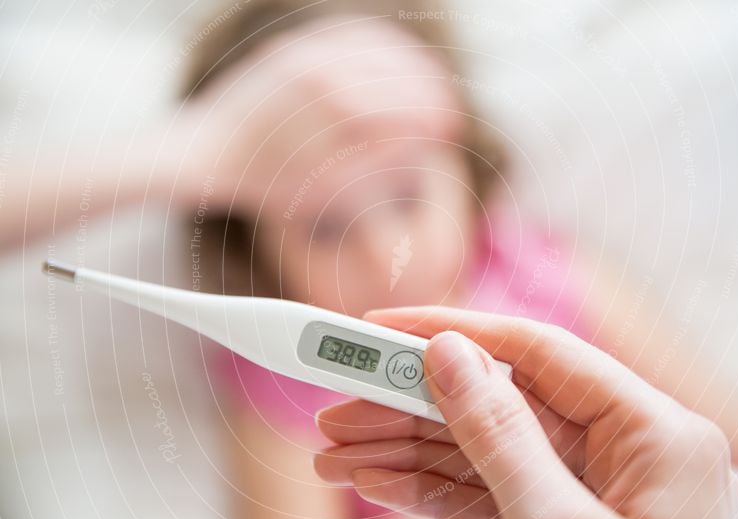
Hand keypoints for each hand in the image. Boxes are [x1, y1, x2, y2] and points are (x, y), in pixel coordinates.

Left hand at [173, 16, 463, 210]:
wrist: (207, 150)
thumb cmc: (264, 181)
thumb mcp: (320, 186)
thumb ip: (368, 161)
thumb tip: (418, 140)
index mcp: (323, 116)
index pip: (393, 110)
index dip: (429, 118)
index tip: (450, 129)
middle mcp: (314, 74)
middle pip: (391, 74)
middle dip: (429, 93)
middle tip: (450, 113)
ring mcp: (303, 53)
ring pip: (376, 47)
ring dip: (413, 66)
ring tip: (436, 87)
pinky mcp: (294, 44)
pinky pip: (351, 33)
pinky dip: (385, 45)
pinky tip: (404, 63)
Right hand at [314, 307, 737, 518]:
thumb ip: (501, 436)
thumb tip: (449, 353)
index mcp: (654, 433)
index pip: (539, 351)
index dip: (453, 331)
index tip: (382, 329)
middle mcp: (626, 454)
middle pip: (500, 404)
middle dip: (412, 409)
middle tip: (340, 407)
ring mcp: (594, 495)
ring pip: (486, 454)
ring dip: (409, 454)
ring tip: (338, 454)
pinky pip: (494, 497)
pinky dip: (436, 493)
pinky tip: (381, 482)